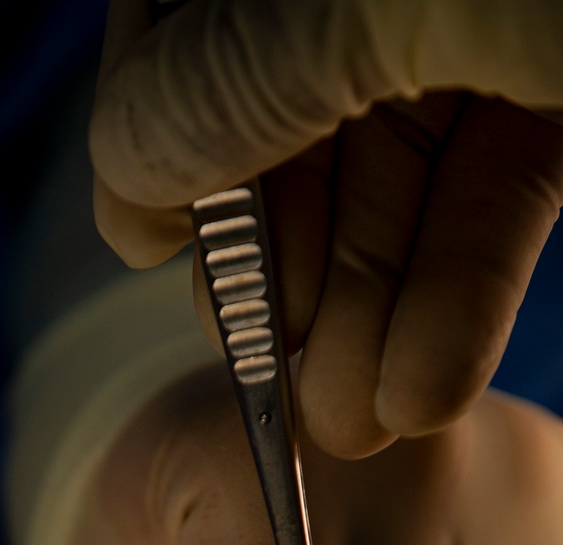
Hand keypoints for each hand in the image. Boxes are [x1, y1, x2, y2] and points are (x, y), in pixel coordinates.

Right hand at [90, 0, 562, 457]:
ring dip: (366, 317)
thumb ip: (229, 78)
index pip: (184, 16)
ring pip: (392, 176)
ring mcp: (476, 11)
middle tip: (275, 389)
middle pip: (284, 120)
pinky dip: (457, 296)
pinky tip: (424, 387)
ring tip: (355, 426)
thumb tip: (128, 177)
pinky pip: (493, 190)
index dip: (157, 136)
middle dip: (283, 272)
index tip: (152, 250)